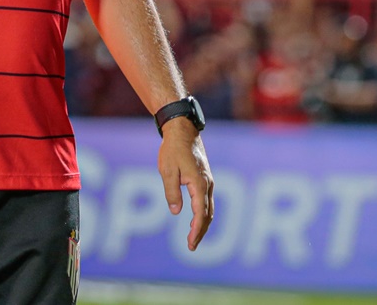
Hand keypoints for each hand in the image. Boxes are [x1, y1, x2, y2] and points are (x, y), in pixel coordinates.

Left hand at [158, 120, 213, 250]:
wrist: (183, 131)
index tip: (190, 243)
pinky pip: (207, 201)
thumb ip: (171, 192)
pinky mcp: (205, 179)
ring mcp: (208, 181)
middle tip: (191, 246)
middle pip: (208, 215)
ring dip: (203, 224)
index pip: (200, 213)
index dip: (196, 230)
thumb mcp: (167, 171)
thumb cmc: (173, 149)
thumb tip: (176, 212)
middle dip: (201, 232)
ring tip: (194, 237)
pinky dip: (204, 214)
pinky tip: (197, 219)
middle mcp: (208, 184)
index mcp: (199, 184)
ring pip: (209, 208)